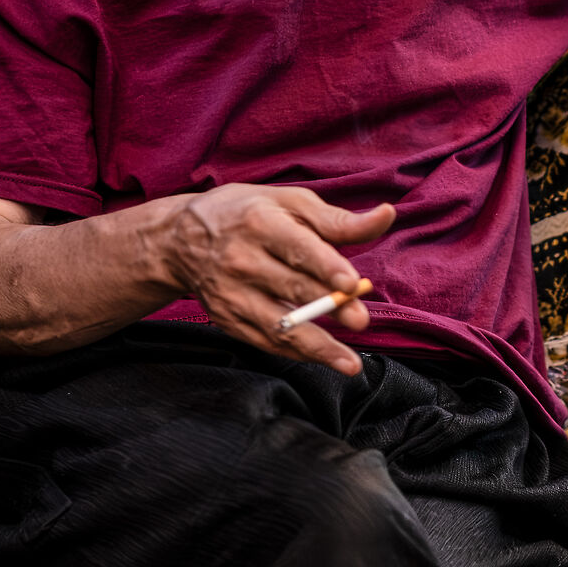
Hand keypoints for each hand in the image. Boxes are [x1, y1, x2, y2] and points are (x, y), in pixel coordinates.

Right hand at [153, 185, 391, 375]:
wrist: (179, 239)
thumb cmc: (247, 213)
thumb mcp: (290, 203)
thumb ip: (338, 219)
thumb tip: (387, 216)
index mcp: (260, 223)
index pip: (297, 247)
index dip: (324, 265)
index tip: (349, 282)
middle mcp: (241, 260)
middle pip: (291, 288)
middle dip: (328, 307)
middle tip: (360, 321)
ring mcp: (231, 294)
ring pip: (278, 325)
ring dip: (316, 346)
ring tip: (349, 363)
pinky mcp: (227, 319)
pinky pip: (265, 341)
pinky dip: (297, 352)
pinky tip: (323, 358)